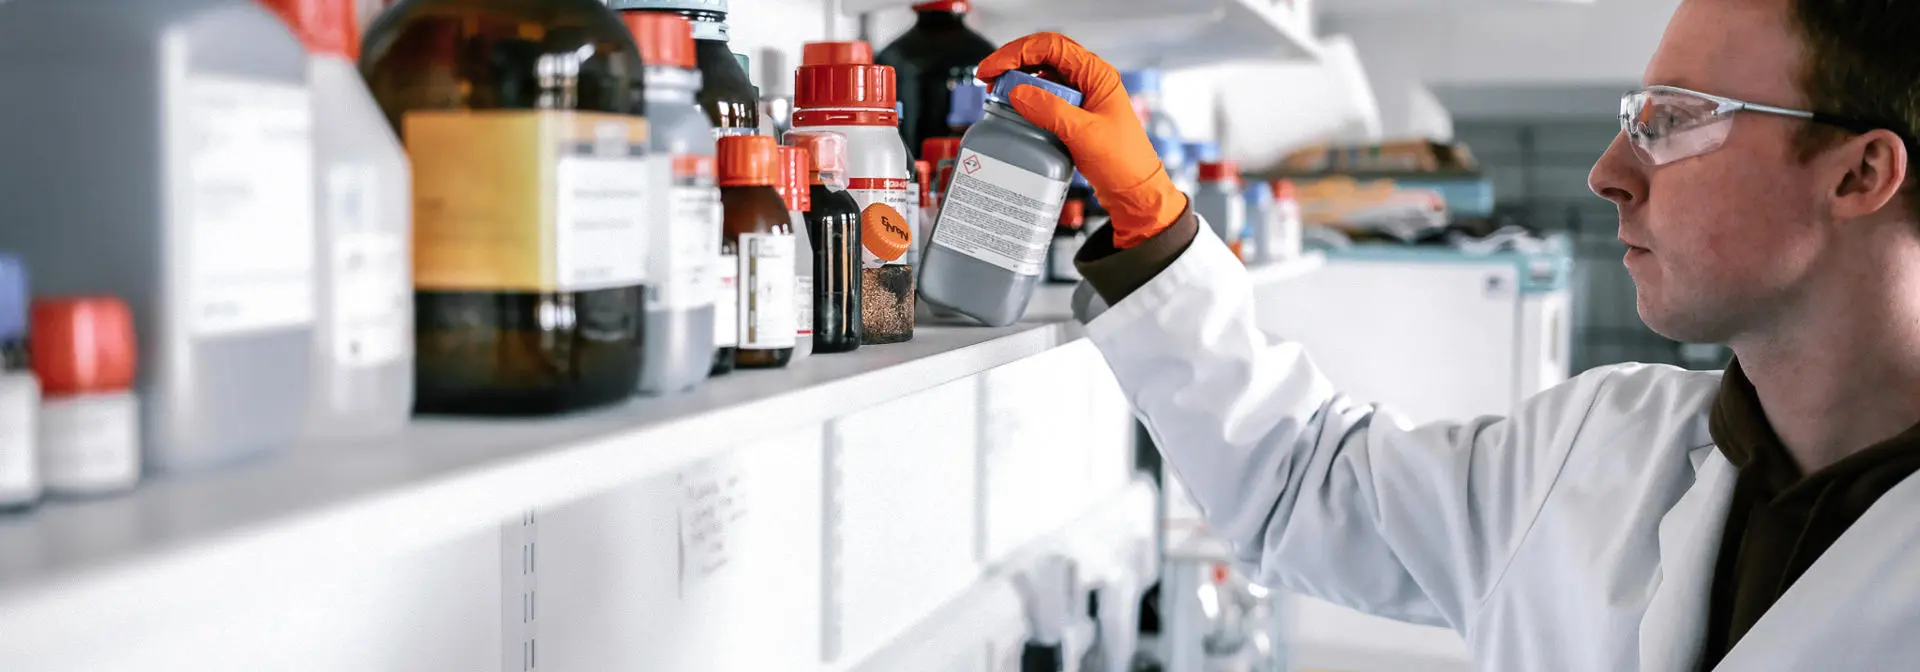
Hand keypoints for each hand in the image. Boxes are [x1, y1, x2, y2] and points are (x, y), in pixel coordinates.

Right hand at [977, 32, 1185, 248]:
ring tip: (996, 94)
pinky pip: (1046, 98)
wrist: (1135, 193)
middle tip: (988, 78)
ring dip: (1018, 81)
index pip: (1051, 47)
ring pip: (1043, 76)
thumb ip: (1050, 110)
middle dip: (1013, 63)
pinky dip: (1027, 100)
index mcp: (1097, 75)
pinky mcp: (1075, 116)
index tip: (993, 68)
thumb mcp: (1084, 134)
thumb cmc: (1123, 163)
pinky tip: (1014, 110)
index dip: (1017, 52)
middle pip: (1044, 56)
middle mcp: (1090, 81)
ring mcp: (1083, 98)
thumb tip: (1018, 92)